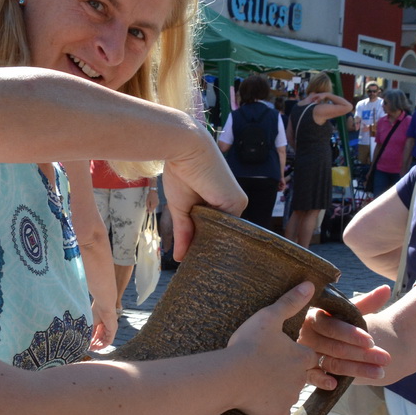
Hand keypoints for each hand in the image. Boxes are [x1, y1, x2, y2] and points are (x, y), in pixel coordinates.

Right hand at [90, 300, 117, 350]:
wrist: (103, 305)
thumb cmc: (96, 310)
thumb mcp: (91, 322)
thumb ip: (90, 331)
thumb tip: (86, 340)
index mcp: (100, 323)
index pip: (97, 334)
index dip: (92, 339)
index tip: (87, 344)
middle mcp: (106, 326)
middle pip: (101, 338)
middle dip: (95, 344)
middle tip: (89, 348)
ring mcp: (110, 328)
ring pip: (105, 340)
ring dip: (99, 345)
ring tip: (92, 349)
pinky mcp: (113, 330)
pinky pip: (109, 340)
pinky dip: (103, 345)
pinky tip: (98, 348)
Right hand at [162, 130, 246, 261]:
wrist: (184, 149)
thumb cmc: (181, 172)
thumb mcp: (180, 208)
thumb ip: (183, 232)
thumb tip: (179, 258)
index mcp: (218, 201)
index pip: (215, 229)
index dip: (204, 242)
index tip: (194, 257)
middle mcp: (230, 203)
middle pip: (221, 232)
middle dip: (208, 247)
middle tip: (197, 265)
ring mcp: (236, 203)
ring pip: (226, 232)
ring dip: (212, 244)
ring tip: (199, 259)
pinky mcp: (237, 202)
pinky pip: (229, 228)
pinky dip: (218, 238)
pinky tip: (206, 247)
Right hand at [225, 282, 321, 414]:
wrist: (230, 375)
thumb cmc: (249, 344)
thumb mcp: (268, 317)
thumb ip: (290, 302)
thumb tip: (310, 284)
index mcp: (302, 356)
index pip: (309, 357)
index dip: (296, 355)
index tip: (280, 354)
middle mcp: (301, 378)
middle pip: (300, 377)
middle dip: (288, 374)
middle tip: (266, 369)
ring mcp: (290, 397)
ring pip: (289, 394)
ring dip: (279, 390)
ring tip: (258, 383)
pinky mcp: (279, 413)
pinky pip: (279, 412)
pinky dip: (270, 408)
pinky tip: (257, 400)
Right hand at [300, 285, 390, 382]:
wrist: (310, 335)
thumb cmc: (331, 321)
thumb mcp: (344, 311)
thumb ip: (365, 302)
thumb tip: (387, 289)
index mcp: (314, 317)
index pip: (333, 327)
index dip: (352, 335)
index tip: (372, 341)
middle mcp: (306, 335)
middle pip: (335, 347)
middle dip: (363, 354)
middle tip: (386, 359)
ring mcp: (302, 354)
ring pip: (331, 363)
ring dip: (356, 370)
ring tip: (379, 373)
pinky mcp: (302, 369)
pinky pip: (311, 377)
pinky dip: (322, 381)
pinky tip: (337, 385)